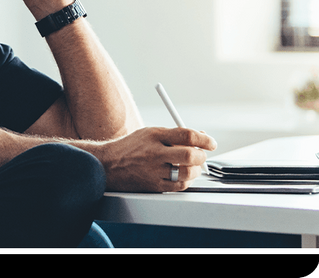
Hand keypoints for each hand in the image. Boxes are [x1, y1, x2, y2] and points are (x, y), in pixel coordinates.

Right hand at [97, 127, 216, 192]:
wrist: (109, 164)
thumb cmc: (131, 147)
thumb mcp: (150, 133)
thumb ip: (173, 135)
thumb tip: (200, 136)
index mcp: (154, 135)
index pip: (186, 134)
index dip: (203, 138)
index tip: (210, 142)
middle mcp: (154, 152)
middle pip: (188, 154)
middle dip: (201, 155)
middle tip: (201, 155)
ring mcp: (154, 170)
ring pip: (186, 173)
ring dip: (195, 170)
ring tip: (192, 166)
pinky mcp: (154, 185)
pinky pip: (179, 186)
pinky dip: (186, 181)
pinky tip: (183, 176)